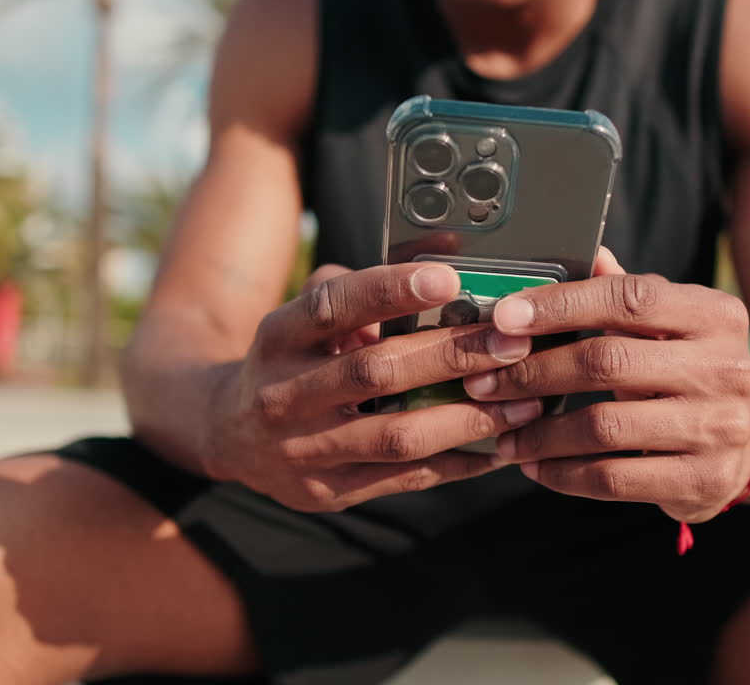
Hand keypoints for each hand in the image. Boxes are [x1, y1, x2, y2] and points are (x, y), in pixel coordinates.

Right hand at [198, 262, 541, 511]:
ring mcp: (304, 450)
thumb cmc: (289, 359)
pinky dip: (459, 463)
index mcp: (279, 337)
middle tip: (512, 342)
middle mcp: (284, 394)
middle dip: (453, 355)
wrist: (225, 431)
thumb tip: (441, 257)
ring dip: (469, 417)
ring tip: (524, 401)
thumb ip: (358, 292)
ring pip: (397, 434)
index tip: (447, 278)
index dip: (389, 291)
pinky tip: (500, 446)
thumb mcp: (303, 317)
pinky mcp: (328, 492)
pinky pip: (405, 479)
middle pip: (376, 372)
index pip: (332, 307)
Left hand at [463, 254, 749, 522]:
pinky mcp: (703, 481)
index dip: (559, 306)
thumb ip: (623, 292)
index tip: (503, 319)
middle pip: (607, 362)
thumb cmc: (686, 371)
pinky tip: (536, 467)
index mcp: (714, 314)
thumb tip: (581, 248)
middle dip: (533, 372)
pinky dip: (564, 474)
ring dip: (540, 434)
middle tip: (484, 383)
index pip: (628, 298)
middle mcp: (725, 367)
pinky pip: (615, 479)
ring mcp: (718, 428)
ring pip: (605, 427)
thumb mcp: (668, 325)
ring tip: (504, 436)